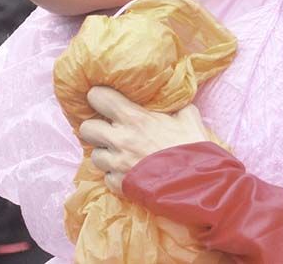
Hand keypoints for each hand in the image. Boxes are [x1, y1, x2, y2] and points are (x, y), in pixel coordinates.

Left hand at [78, 86, 211, 193]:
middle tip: (111, 129)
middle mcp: (119, 139)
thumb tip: (174, 99)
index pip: (98, 97)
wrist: (196, 183)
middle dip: (97, 128)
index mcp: (134, 118)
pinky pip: (107, 177)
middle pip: (86, 128)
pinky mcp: (119, 185)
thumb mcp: (188, 116)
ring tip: (121, 153)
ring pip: (94, 155)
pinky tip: (129, 171)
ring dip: (106, 153)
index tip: (106, 100)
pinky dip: (115, 174)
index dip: (100, 96)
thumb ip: (174, 106)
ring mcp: (117, 164)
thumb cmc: (193, 147)